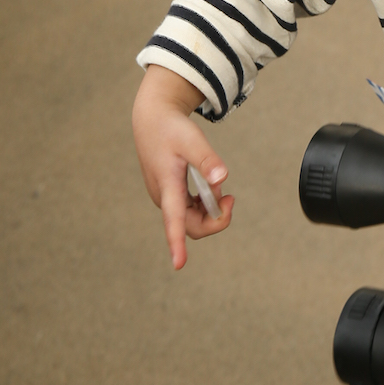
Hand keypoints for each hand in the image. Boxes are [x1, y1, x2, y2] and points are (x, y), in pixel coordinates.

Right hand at [132, 64, 234, 270]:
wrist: (152, 119)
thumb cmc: (170, 128)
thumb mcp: (191, 139)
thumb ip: (207, 159)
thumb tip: (222, 179)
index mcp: (167, 187)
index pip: (173, 222)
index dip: (176, 244)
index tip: (179, 265)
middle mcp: (165, 198)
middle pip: (191, 227)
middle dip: (215, 220)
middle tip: (231, 198)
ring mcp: (167, 198)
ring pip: (192, 221)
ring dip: (211, 212)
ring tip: (223, 191)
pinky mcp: (171, 194)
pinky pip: (190, 212)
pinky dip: (205, 205)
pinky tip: (213, 191)